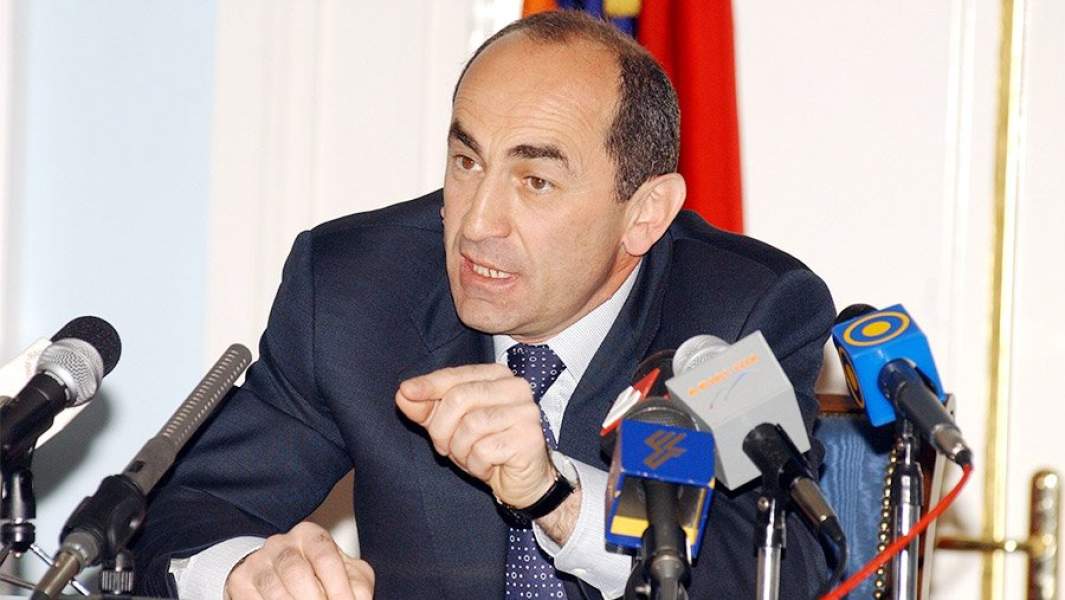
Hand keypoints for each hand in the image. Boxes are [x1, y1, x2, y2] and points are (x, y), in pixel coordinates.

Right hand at [224, 521, 373, 599]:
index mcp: (309, 534)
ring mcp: (258, 561)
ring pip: (275, 589)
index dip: (338, 586)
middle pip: (297, 573)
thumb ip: (356, 585)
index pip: (325, 557)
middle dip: (316, 599)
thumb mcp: (344, 574)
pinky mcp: (240, 581)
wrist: (278, 576)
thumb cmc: (318, 575)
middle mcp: (281, 543)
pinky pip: (254, 599)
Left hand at [395, 363, 555, 507]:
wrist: (523, 482)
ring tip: (470, 456)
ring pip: (470, 425)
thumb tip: (404, 393)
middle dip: (442, 428)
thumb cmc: (487, 448)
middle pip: (459, 397)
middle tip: (444, 447)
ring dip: (460, 450)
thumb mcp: (450, 426)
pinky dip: (477, 464)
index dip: (429, 385)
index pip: (456, 375)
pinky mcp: (529, 437)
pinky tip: (488, 466)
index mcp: (497, 376)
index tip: (405, 392)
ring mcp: (525, 411)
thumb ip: (427, 408)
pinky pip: (484, 449)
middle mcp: (516, 388)